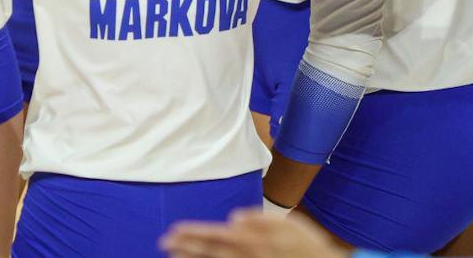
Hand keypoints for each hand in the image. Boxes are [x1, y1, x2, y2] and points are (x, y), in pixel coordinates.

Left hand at [161, 207, 349, 257]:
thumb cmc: (309, 248)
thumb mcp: (290, 226)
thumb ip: (261, 221)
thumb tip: (235, 217)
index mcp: (253, 241)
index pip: (216, 235)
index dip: (194, 234)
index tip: (173, 232)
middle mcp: (247, 256)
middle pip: (210, 252)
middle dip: (186, 247)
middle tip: (163, 243)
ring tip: (173, 256)